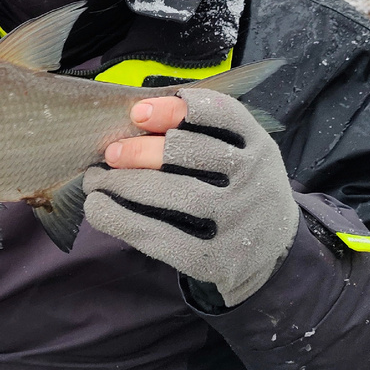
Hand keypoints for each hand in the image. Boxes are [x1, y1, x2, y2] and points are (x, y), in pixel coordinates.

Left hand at [83, 88, 296, 307]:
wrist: (273, 255)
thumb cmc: (239, 190)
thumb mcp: (241, 155)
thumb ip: (204, 134)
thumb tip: (134, 118)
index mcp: (258, 145)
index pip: (220, 113)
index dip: (174, 109)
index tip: (137, 113)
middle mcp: (254, 179)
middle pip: (192, 153)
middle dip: (142, 150)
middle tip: (111, 153)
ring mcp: (239, 220)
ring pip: (178, 194)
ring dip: (127, 183)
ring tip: (97, 180)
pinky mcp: (217, 259)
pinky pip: (163, 237)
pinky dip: (123, 220)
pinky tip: (99, 209)